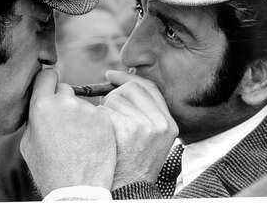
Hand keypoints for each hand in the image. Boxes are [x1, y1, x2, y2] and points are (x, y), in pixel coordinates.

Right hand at [20, 69, 116, 196]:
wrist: (77, 190)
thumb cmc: (48, 170)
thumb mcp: (28, 143)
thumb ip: (35, 116)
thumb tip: (41, 102)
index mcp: (41, 106)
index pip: (46, 75)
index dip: (48, 82)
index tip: (50, 88)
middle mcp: (65, 102)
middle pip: (64, 89)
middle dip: (63, 101)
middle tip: (63, 123)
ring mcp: (87, 110)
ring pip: (82, 103)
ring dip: (80, 115)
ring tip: (77, 140)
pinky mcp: (104, 119)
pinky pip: (97, 114)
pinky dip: (95, 124)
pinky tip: (90, 142)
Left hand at [100, 70, 177, 189]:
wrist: (127, 190)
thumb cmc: (133, 165)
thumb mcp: (151, 139)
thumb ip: (144, 113)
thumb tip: (120, 83)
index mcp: (168, 123)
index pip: (149, 87)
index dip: (128, 78)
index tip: (111, 75)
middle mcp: (160, 123)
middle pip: (130, 88)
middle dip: (113, 96)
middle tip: (108, 113)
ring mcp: (143, 125)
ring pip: (114, 99)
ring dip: (104, 112)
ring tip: (108, 134)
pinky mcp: (126, 129)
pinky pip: (104, 111)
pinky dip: (97, 122)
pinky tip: (102, 139)